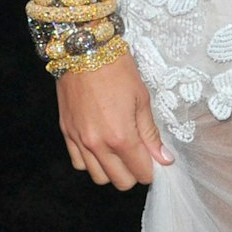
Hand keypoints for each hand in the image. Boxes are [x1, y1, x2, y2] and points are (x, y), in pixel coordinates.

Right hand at [57, 48, 172, 189]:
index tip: (156, 159)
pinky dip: (92, 161)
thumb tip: (164, 159)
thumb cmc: (117, 70)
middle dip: (134, 172)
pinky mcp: (66, 133)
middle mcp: (97, 144)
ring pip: (98, 176)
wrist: (84, 50)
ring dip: (112, 170)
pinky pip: (79, 163)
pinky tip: (101, 146)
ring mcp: (79, 140)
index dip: (151, 169)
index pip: (140, 172)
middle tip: (140, 155)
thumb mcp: (142, 99)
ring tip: (120, 151)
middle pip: (119, 181)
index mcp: (120, 136)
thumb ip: (150, 134)